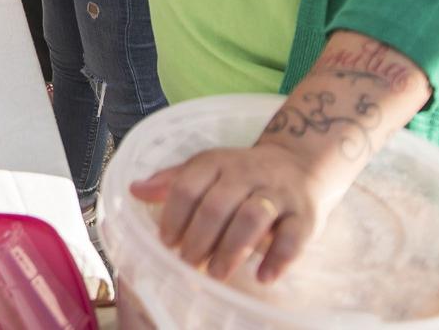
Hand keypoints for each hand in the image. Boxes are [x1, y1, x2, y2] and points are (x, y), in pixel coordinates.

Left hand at [130, 135, 355, 284]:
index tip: (166, 242)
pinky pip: (293, 236)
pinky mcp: (305, 215)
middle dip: (198, 237)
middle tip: (188, 263)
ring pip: (252, 217)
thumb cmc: (243, 173)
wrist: (301, 164)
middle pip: (217, 204)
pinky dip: (278, 259)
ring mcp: (278, 194)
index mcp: (218, 162)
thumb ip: (173, 181)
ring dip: (231, 249)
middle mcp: (247, 174)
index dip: (173, 216)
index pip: (188, 186)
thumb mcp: (207, 168)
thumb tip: (133, 190)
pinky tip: (262, 277)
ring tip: (216, 273)